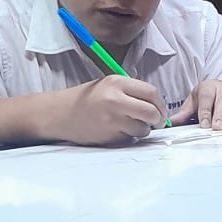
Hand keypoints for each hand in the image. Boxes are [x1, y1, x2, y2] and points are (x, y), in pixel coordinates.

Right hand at [46, 76, 165, 144]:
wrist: (61, 114)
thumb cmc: (87, 99)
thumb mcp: (108, 85)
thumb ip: (132, 91)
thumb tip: (157, 105)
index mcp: (117, 83)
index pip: (152, 92)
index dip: (160, 104)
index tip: (160, 110)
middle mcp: (115, 99)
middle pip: (152, 112)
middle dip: (158, 119)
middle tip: (155, 122)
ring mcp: (112, 119)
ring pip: (143, 128)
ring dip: (143, 129)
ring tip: (130, 125)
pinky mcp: (109, 135)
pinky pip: (131, 138)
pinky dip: (130, 136)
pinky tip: (118, 131)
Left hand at [168, 80, 221, 131]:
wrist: (219, 89)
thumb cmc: (206, 98)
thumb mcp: (193, 103)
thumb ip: (183, 113)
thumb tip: (170, 122)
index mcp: (209, 87)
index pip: (207, 97)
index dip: (206, 111)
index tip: (204, 123)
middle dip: (220, 114)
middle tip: (217, 126)